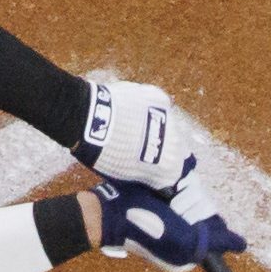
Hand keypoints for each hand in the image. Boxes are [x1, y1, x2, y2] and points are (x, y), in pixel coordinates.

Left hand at [78, 78, 192, 190]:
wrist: (94, 121)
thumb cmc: (107, 155)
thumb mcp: (128, 174)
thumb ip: (145, 172)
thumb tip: (149, 171)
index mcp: (169, 165)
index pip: (172, 173)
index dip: (159, 172)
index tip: (148, 171)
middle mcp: (176, 142)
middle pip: (174, 148)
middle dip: (161, 148)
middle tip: (143, 147)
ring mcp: (170, 117)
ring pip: (168, 125)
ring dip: (157, 127)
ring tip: (138, 127)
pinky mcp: (159, 97)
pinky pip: (159, 106)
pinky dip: (150, 109)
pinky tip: (136, 111)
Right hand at [95, 168, 244, 271]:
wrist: (110, 212)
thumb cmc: (147, 228)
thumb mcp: (185, 241)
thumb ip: (215, 241)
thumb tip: (242, 245)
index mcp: (191, 251)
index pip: (216, 227)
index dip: (201, 218)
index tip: (180, 219)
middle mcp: (186, 232)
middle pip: (207, 207)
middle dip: (190, 204)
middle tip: (168, 208)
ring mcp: (174, 214)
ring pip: (197, 191)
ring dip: (182, 193)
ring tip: (161, 199)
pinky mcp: (165, 198)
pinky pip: (185, 182)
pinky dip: (177, 182)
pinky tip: (162, 189)